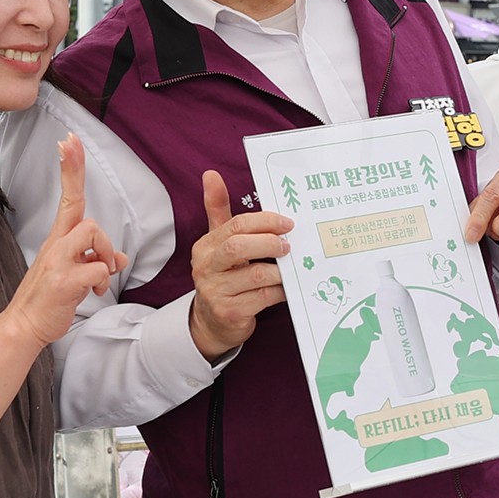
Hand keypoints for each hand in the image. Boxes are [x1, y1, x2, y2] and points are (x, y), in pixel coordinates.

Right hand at [1, 135, 126, 349]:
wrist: (25, 325)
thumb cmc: (49, 298)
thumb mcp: (75, 274)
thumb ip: (96, 260)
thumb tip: (119, 259)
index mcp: (58, 239)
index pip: (68, 196)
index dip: (70, 168)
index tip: (69, 141)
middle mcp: (56, 244)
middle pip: (81, 209)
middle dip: (93, 217)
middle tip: (97, 237)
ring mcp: (57, 261)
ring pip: (92, 232)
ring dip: (105, 254)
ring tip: (99, 275)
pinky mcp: (63, 281)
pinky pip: (98, 269)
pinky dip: (102, 281)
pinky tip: (94, 293)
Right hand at [189, 170, 292, 359]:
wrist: (212, 323)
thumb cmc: (223, 276)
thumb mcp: (218, 243)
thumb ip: (218, 209)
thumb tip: (211, 174)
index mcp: (205, 246)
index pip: (235, 226)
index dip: (265, 221)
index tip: (287, 223)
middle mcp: (206, 268)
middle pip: (239, 247)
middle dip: (270, 243)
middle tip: (289, 245)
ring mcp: (216, 292)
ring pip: (257, 275)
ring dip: (281, 271)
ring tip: (293, 267)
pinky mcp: (230, 313)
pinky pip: (265, 298)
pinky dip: (282, 291)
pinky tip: (289, 287)